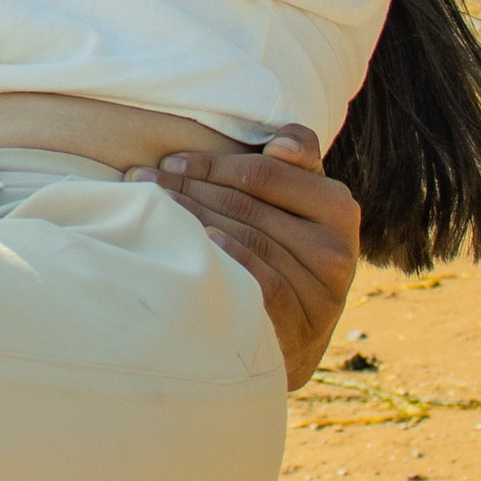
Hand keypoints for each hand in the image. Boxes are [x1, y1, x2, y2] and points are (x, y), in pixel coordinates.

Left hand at [153, 126, 358, 391]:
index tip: (168, 161)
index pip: (264, 175)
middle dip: (190, 188)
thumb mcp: (300, 205)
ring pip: (248, 240)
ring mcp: (322, 293)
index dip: (212, 165)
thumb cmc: (287, 253)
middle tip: (142, 179)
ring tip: (153, 208)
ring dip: (194, 219)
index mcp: (338, 209)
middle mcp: (337, 250)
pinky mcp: (302, 326)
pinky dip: (232, 259)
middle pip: (248, 207)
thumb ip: (296, 164)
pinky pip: (264, 283)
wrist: (294, 337)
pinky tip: (202, 246)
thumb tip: (280, 144)